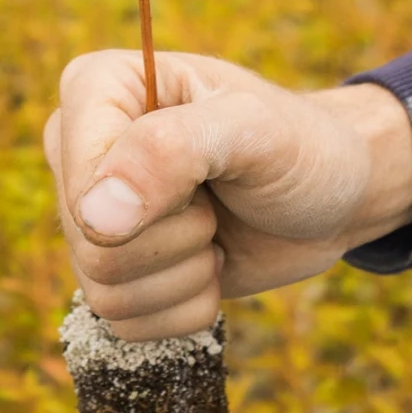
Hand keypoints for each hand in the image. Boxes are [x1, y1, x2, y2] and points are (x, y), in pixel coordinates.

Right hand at [43, 48, 411, 339]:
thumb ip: (171, 151)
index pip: (82, 184)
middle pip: (92, 245)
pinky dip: (185, 306)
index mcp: (97, 88)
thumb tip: (94, 216)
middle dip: (178, 241)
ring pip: (105, 292)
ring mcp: (93, 213)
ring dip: (186, 276)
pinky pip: (125, 324)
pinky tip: (211, 263)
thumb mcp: (251, 129)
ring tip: (216, 232)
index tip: (206, 186)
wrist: (331, 196)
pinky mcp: (117, 268)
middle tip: (217, 203)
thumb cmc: (297, 145)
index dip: (149, 206)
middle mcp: (81, 149)